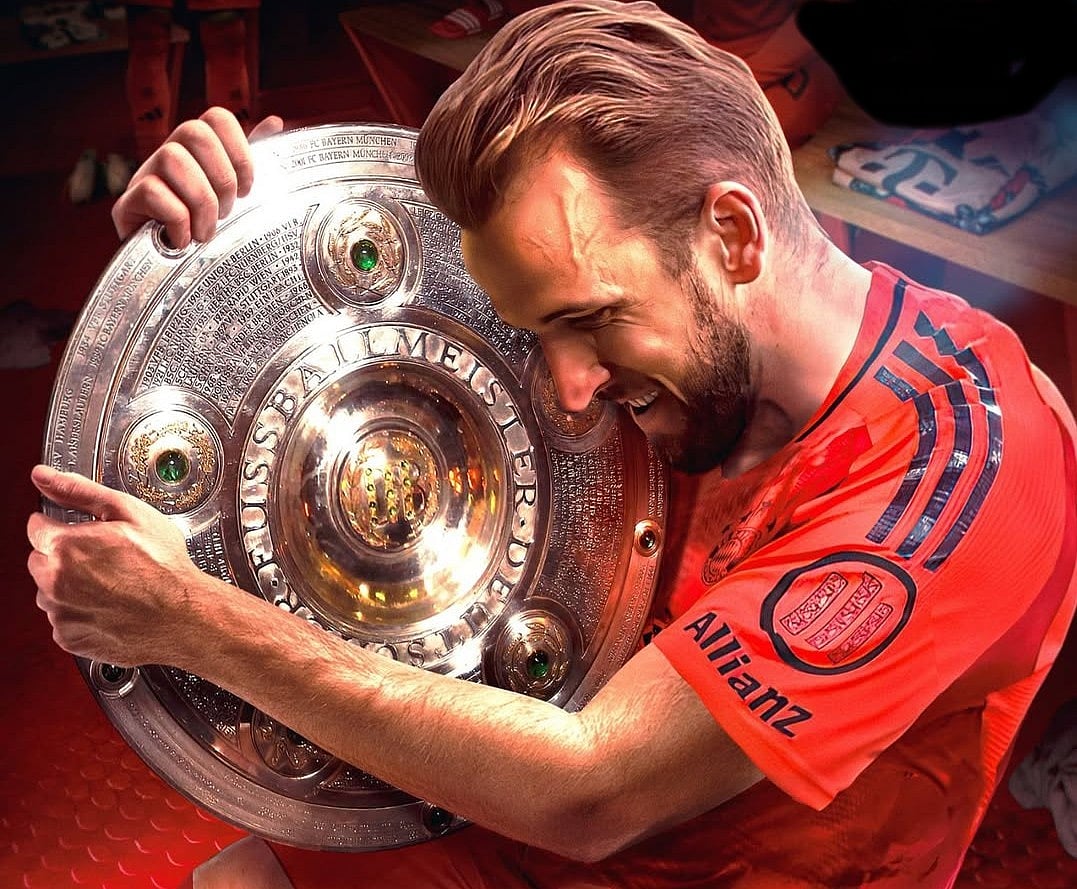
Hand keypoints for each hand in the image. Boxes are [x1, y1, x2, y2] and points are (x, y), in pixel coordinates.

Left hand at [26, 465, 205, 666]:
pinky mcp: (68, 637)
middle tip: (102, 558)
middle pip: (39, 559)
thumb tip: (43, 476)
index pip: (36, 527)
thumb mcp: (129, 512)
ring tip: (108, 583)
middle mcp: (54, 581)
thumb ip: (79, 491)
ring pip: (48, 590)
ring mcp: (60, 612)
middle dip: (62, 556)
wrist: (182, 615)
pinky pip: (62, 618)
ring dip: (68, 585)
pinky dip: (78, 611)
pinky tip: (107, 604)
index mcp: (65, 546)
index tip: (83, 533)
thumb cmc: (163, 566)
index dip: (61, 525)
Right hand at [112, 106, 283, 248]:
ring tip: (205, 232)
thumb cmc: (206, 229)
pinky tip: (183, 240)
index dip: (240, 152)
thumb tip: (274, 122)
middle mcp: (169, 154)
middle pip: (194, 131)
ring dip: (200, 201)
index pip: (218, 118)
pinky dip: (177, 220)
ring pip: (172, 158)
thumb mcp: (235, 198)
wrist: (170, 273)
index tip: (248, 191)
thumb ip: (249, 162)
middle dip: (221, 177)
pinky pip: (153, 192)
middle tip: (227, 213)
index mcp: (197, 151)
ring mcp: (144, 175)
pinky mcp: (127, 203)